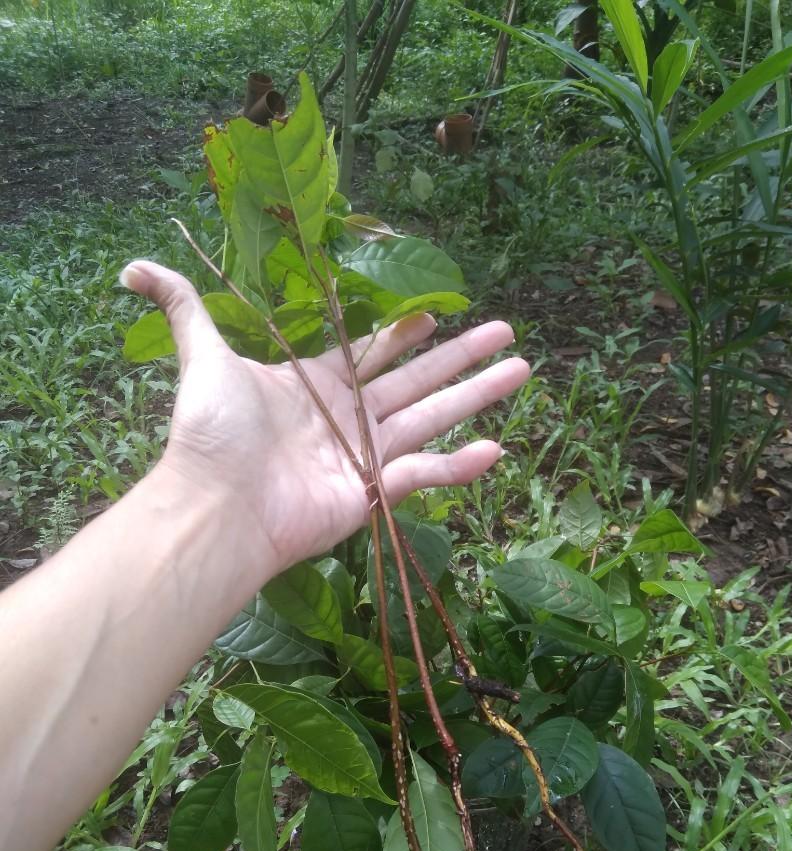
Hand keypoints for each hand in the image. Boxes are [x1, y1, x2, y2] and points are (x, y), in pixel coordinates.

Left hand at [120, 261, 529, 574]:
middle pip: (419, 380)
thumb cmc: (214, 433)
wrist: (217, 505)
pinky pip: (425, 475)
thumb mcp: (203, 357)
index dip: (408, 332)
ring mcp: (365, 457)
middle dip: (464, 357)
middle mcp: (349, 418)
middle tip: (509, 335)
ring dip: (478, 396)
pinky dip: (458, 466)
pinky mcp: (374, 494)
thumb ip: (182, 307)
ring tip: (522, 371)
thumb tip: (132, 266)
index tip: (441, 311)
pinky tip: (496, 448)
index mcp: (318, 384)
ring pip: (434, 419)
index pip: (374, 352)